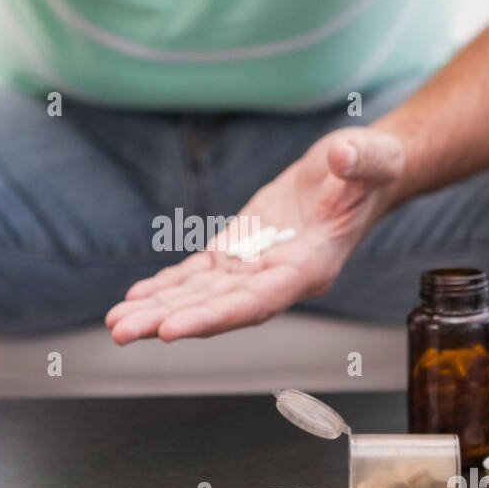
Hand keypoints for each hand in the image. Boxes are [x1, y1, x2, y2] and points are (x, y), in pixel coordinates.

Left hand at [106, 127, 404, 342]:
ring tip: (116, 323)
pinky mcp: (239, 252)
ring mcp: (254, 268)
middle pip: (216, 308)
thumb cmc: (371, 169)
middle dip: (168, 321)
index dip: (213, 317)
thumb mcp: (373, 159)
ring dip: (158, 310)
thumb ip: (361, 162)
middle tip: (123, 331)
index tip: (172, 330)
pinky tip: (136, 296)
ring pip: (200, 296)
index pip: (256, 302)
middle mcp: (277, 278)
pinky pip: (197, 275)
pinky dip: (166, 286)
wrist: (360, 173)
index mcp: (308, 267)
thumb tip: (342, 156)